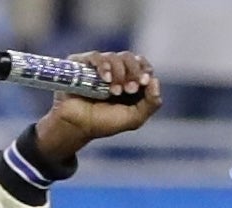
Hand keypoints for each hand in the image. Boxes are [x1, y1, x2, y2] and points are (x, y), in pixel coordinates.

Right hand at [33, 51, 160, 161]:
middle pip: (129, 57)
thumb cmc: (103, 123)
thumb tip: (155, 81)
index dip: (144, 70)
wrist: (76, 127)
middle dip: (133, 72)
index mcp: (127, 80)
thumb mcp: (133, 119)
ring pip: (114, 56)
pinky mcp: (81, 64)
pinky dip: (103, 66)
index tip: (144, 82)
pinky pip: (95, 56)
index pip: (142, 64)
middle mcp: (113, 70)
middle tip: (130, 89)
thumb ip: (151, 104)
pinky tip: (105, 79)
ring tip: (113, 91)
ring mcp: (97, 66)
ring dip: (118, 73)